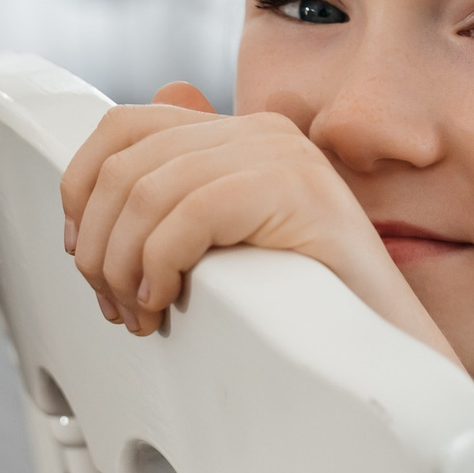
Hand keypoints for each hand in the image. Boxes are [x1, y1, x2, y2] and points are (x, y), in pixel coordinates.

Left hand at [59, 83, 450, 354]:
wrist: (391, 345)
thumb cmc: (316, 308)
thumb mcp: (232, 249)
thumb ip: (184, 207)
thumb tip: (116, 170)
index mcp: (242, 136)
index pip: (127, 127)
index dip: (82, 185)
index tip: (81, 248)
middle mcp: (261, 132)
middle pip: (127, 162)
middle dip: (99, 242)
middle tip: (110, 301)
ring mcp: (282, 156)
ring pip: (149, 191)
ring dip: (123, 264)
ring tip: (139, 312)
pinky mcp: (295, 190)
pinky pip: (190, 214)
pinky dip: (159, 263)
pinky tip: (166, 300)